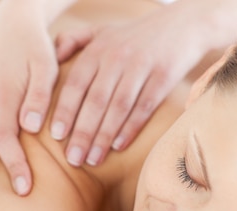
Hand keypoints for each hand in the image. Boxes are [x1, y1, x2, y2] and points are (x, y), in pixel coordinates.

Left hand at [50, 1, 216, 166]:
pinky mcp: (164, 76)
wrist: (184, 24)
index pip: (76, 84)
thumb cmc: (135, 35)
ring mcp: (141, 67)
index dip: (65, 111)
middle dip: (82, 132)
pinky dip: (130, 128)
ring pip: (118, 107)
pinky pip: (144, 106)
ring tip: (93, 160)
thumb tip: (52, 57)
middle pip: (95, 101)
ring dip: (104, 136)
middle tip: (73, 159)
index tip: (56, 136)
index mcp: (98, 49)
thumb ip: (74, 40)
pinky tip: (118, 147)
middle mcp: (117, 57)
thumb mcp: (102, 30)